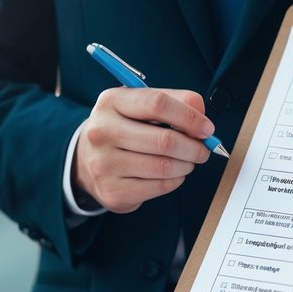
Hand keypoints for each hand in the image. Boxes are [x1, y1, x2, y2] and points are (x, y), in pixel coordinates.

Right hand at [72, 87, 213, 212]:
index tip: (206, 128)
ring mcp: (104, 163)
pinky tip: (172, 174)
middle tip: (203, 149)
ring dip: (186, 165)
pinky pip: (159, 186)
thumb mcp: (139, 106)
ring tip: (188, 161)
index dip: (189, 117)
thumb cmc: (122, 129)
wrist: (85, 161)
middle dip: (194, 147)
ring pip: (164, 166)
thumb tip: (201, 113)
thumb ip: (173, 101)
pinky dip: (175, 180)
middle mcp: (102, 131)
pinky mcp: (113, 190)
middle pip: (164, 140)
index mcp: (111, 101)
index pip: (157, 103)